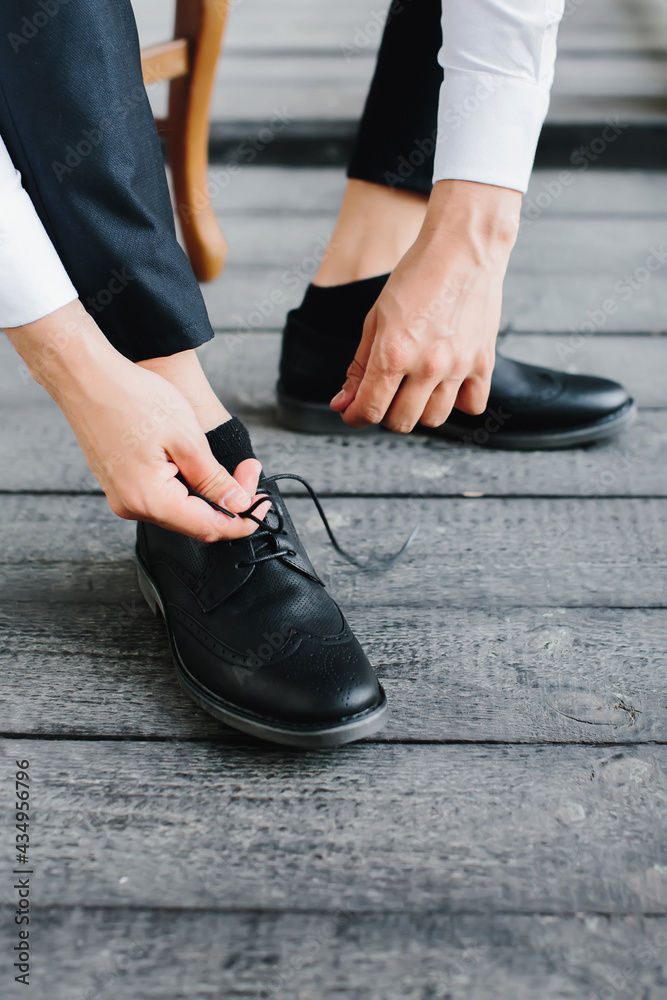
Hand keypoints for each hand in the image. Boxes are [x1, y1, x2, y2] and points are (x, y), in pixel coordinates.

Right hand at [5, 302, 267, 541]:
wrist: (86, 377)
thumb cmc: (132, 398)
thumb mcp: (187, 439)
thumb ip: (214, 479)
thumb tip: (238, 505)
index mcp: (149, 499)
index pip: (209, 527)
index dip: (242, 519)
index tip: (262, 504)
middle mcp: (133, 506)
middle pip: (196, 522)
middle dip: (229, 501)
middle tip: (250, 470)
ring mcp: (124, 497)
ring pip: (181, 510)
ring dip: (209, 493)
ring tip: (229, 464)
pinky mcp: (122, 485)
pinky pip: (163, 498)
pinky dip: (188, 487)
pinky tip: (198, 463)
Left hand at [330, 179, 520, 431]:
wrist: (461, 248)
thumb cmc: (415, 276)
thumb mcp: (375, 319)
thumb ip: (358, 366)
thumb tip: (342, 403)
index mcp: (393, 353)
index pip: (369, 409)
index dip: (355, 416)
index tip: (353, 411)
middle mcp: (427, 366)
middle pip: (401, 422)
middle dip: (385, 413)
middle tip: (385, 393)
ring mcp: (458, 366)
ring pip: (435, 419)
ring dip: (419, 410)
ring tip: (415, 387)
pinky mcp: (484, 362)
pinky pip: (473, 405)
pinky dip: (459, 402)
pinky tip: (448, 384)